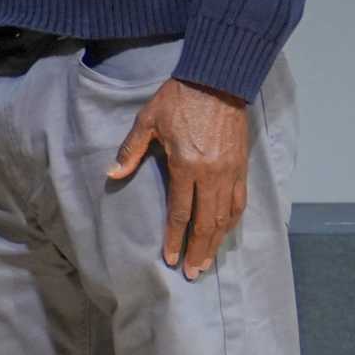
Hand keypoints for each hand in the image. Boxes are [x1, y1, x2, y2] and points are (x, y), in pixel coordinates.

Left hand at [107, 76, 251, 278]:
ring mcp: (230, 172)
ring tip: (207, 262)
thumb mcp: (147, 121)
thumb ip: (131, 151)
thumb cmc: (178, 99)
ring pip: (225, 217)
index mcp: (186, 166)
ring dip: (216, 242)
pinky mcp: (242, 166)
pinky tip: (226, 233)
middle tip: (192, 273)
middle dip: (197, 250)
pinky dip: (233, 221)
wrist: (217, 81)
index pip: (180, 213)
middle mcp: (211, 175)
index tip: (169, 259)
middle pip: (206, 222)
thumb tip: (112, 173)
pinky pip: (240, 201)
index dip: (174, 238)